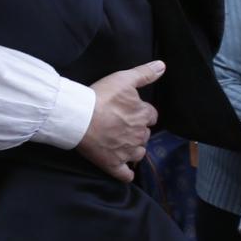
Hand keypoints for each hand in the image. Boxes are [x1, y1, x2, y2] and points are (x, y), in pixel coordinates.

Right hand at [77, 60, 163, 181]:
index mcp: (144, 115)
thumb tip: (162, 66)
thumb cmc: (100, 97)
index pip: (151, 116)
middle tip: (122, 127)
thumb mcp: (123, 79)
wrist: (78, 117)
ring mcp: (127, 151)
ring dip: (133, 150)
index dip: (142, 113)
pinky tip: (125, 171)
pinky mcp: (113, 163)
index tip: (132, 112)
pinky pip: (125, 174)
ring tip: (122, 145)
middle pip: (145, 135)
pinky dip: (126, 174)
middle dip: (137, 132)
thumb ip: (144, 73)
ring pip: (138, 153)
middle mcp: (139, 135)